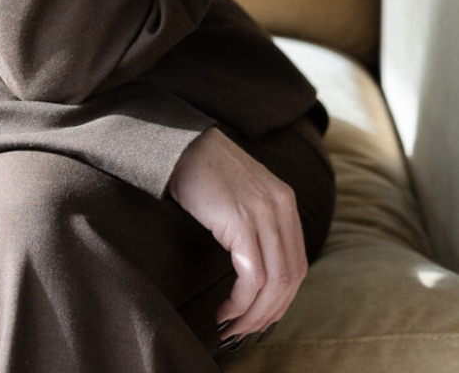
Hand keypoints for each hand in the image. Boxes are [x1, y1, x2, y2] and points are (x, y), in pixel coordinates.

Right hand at [167, 127, 306, 341]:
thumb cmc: (202, 170)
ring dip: (254, 314)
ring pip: (273, 283)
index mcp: (285, 201)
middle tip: (245, 331)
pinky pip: (251, 276)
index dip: (281, 299)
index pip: (297, 265)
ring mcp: (262, 213)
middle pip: (289, 278)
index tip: (260, 317)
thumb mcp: (243, 193)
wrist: (178, 143)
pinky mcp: (240, 221)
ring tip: (232, 326)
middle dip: (269, 313)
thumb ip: (258, 222)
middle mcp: (280, 207)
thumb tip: (257, 271)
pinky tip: (225, 310)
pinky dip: (241, 302)